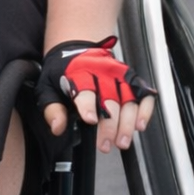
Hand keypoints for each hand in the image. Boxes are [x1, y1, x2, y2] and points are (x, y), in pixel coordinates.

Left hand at [36, 36, 156, 153]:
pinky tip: (140, 125)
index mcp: (79, 73)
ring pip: (128, 100)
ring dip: (127, 122)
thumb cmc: (63, 72)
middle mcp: (102, 73)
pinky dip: (145, 110)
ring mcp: (119, 76)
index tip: (90, 120)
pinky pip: (143, 95)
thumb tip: (57, 127)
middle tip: (106, 144)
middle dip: (110, 125)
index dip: (88, 106)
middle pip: (110, 100)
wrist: (77, 49)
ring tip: (122, 141)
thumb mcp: (48, 87)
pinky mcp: (131, 80)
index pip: (86, 90)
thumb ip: (52, 108)